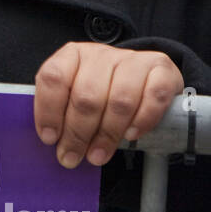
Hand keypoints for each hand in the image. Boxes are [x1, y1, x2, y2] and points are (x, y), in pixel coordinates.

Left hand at [33, 42, 181, 168]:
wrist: (143, 76)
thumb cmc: (101, 90)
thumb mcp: (73, 95)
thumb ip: (61, 113)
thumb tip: (52, 142)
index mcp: (73, 56)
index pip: (54, 77)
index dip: (49, 110)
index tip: (50, 138)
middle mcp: (101, 54)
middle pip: (86, 95)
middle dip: (77, 133)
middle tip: (72, 157)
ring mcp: (133, 60)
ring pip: (119, 100)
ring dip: (107, 134)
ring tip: (97, 155)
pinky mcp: (161, 69)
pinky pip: (154, 97)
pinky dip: (142, 120)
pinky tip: (131, 135)